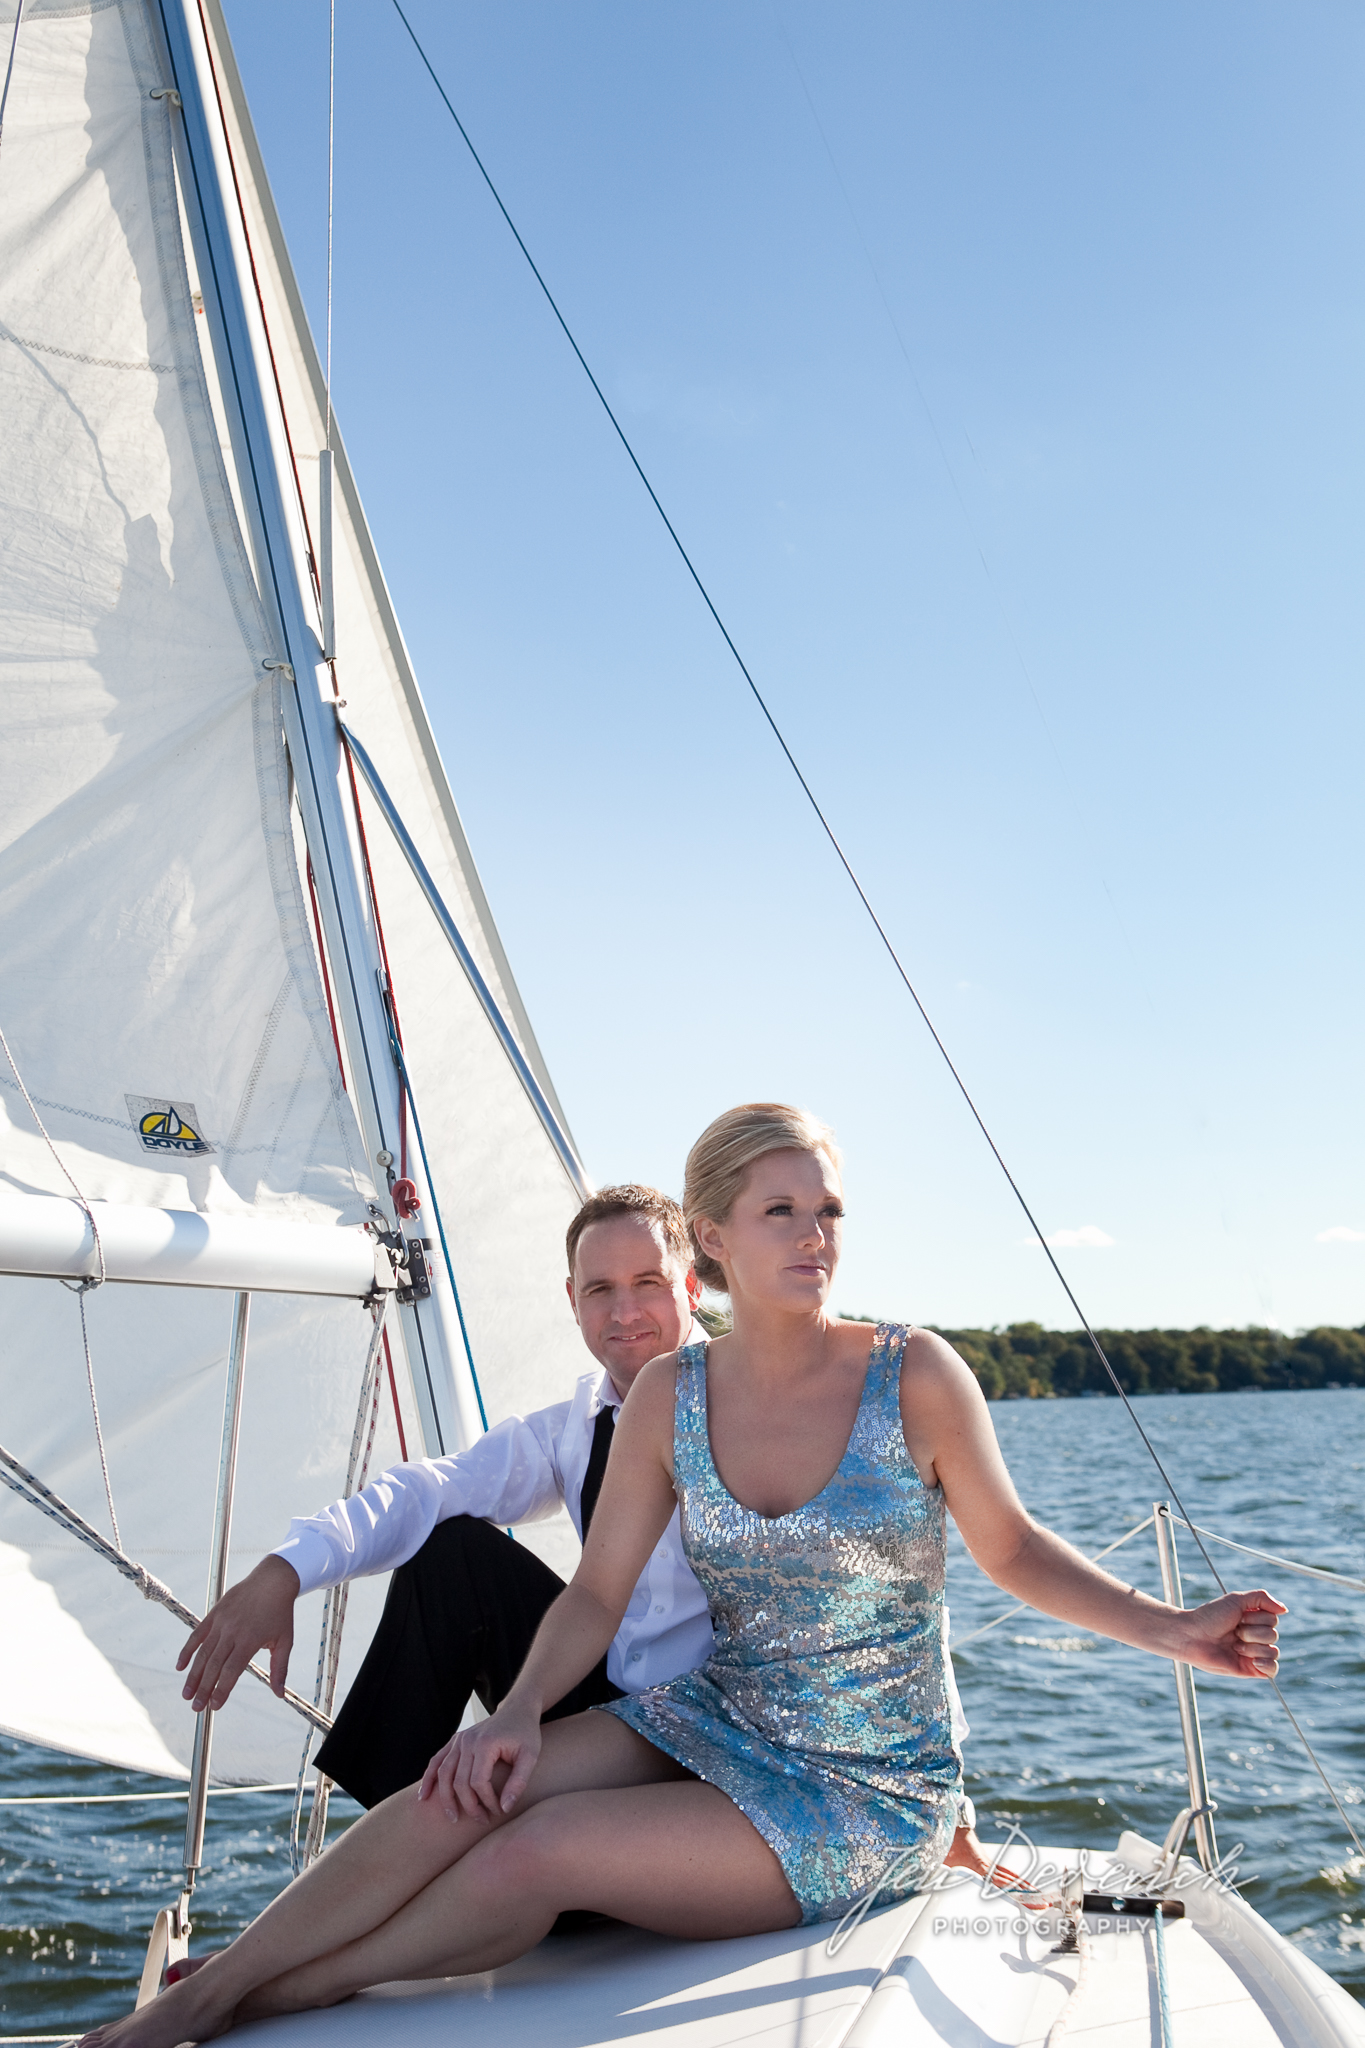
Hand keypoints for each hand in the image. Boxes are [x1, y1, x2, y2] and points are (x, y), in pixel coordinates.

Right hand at [176, 1554, 299, 1710]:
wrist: (273, 1580)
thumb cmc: (280, 1612)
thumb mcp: (285, 1641)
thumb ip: (280, 1669)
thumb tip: (279, 1694)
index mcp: (249, 1640)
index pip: (231, 1671)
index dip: (221, 1690)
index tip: (214, 1706)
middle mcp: (232, 1632)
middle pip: (213, 1665)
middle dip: (203, 1689)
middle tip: (196, 1708)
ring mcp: (221, 1622)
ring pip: (202, 1653)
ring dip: (193, 1675)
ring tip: (186, 1695)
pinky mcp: (214, 1614)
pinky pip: (197, 1635)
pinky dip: (187, 1651)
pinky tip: (180, 1667)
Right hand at [418, 1699, 541, 1822]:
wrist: (516, 1710)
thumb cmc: (525, 1735)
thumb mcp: (530, 1757)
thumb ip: (518, 1782)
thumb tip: (505, 1808)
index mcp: (486, 1744)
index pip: (478, 1782)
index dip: (487, 1801)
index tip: (498, 1811)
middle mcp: (467, 1740)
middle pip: (459, 1781)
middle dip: (469, 1806)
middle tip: (481, 1820)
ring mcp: (459, 1740)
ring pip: (443, 1773)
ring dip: (445, 1798)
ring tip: (452, 1817)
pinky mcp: (455, 1741)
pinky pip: (436, 1761)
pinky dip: (428, 1779)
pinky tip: (424, 1796)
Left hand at [1170, 1589, 1285, 1679]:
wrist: (1192, 1636)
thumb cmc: (1210, 1616)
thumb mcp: (1236, 1599)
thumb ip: (1262, 1598)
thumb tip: (1285, 1610)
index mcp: (1254, 1620)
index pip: (1273, 1619)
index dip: (1256, 1617)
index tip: (1238, 1616)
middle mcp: (1256, 1636)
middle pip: (1273, 1634)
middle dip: (1251, 1632)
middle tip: (1233, 1631)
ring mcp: (1254, 1653)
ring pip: (1273, 1651)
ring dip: (1252, 1646)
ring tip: (1234, 1645)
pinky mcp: (1250, 1669)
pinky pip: (1273, 1670)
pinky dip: (1267, 1664)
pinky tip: (1253, 1660)